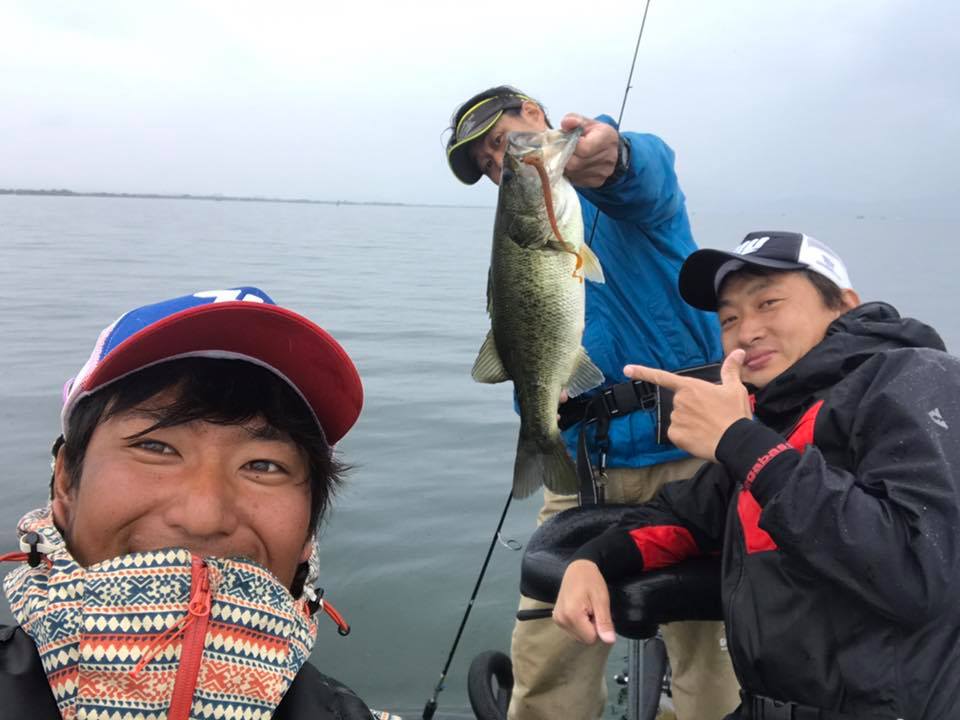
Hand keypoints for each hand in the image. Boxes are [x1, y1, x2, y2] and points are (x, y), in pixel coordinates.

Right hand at [553, 559, 616, 644]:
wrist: (577, 568)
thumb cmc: (591, 581)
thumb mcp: (601, 600)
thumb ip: (604, 622)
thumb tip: (609, 641)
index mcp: (571, 615)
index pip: (591, 638)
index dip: (599, 627)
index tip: (597, 611)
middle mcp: (561, 620)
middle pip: (584, 639)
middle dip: (592, 628)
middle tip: (592, 609)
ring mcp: (557, 620)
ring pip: (579, 636)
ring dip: (586, 626)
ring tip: (586, 609)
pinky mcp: (557, 619)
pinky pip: (573, 631)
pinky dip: (579, 624)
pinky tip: (580, 611)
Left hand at [560, 114, 619, 187]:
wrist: (612, 151)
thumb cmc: (597, 135)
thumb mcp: (588, 123)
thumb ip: (575, 120)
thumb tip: (565, 123)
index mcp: (607, 138)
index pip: (584, 148)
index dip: (570, 145)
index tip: (567, 141)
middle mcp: (608, 157)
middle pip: (576, 163)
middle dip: (565, 157)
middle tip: (562, 151)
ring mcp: (603, 172)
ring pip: (574, 173)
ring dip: (566, 166)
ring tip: (567, 157)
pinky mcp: (597, 182)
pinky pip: (577, 181)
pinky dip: (571, 174)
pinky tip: (572, 166)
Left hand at [624, 350, 751, 461]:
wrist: (736, 442)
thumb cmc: (735, 414)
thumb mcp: (735, 389)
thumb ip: (731, 369)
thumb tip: (739, 351)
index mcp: (690, 387)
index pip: (662, 377)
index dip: (643, 372)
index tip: (626, 369)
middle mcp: (679, 401)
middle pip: (680, 404)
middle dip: (692, 409)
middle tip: (711, 415)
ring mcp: (675, 418)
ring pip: (679, 419)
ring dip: (690, 423)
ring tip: (708, 427)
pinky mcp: (674, 435)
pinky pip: (677, 434)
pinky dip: (686, 436)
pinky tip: (700, 437)